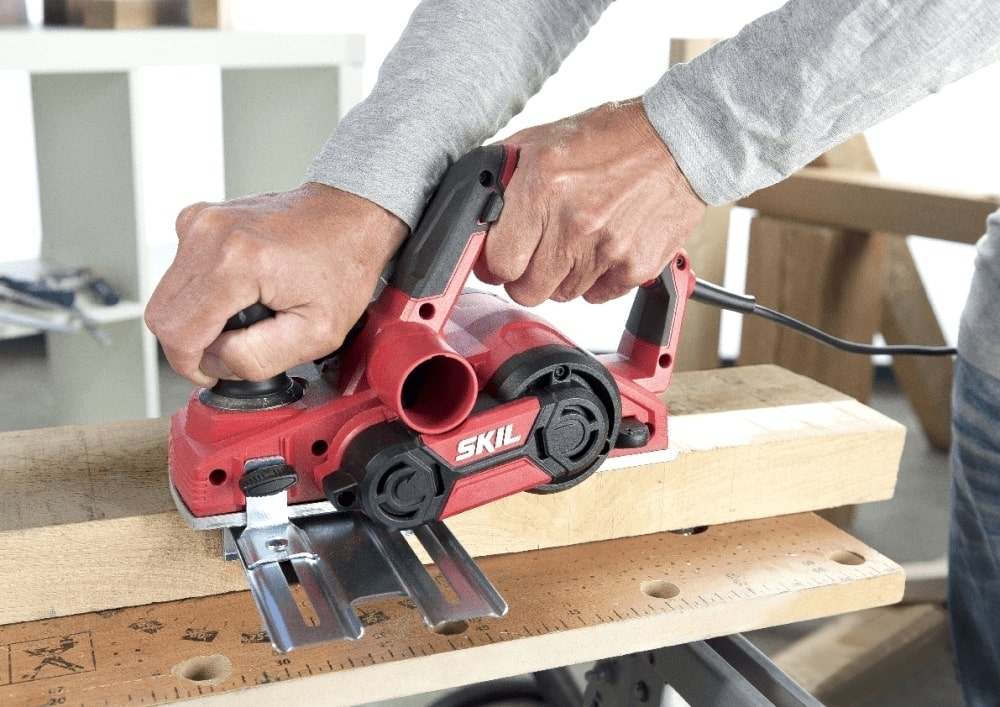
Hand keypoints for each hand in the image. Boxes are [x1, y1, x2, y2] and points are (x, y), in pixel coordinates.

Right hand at [144, 184, 407, 386]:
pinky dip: (200, 292)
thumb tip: (216, 362)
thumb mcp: (318, 333)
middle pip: (162, 315)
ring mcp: (201, 222)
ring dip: (196, 316)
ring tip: (243, 313)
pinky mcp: (199, 219)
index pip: (177, 333)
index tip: (213, 371)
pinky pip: (179, 272)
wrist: (350, 217)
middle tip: (233, 345)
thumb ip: (258, 358)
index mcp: (237, 263)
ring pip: (168, 295)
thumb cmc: (343, 266)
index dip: (191, 364)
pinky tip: (238, 290)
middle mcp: (210, 235)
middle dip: (191, 343)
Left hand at [476, 98, 706, 305]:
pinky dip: (596, 279)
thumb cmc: (612, 136)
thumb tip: (475, 204)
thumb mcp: (543, 138)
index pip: (498, 263)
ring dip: (561, 276)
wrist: (679, 141)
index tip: (501, 257)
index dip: (495, 263)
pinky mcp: (634, 267)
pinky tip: (602, 247)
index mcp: (540, 189)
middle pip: (526, 290)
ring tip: (576, 240)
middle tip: (535, 253)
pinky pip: (597, 296)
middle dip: (523, 276)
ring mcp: (605, 250)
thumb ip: (502, 172)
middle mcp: (572, 224)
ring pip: (561, 295)